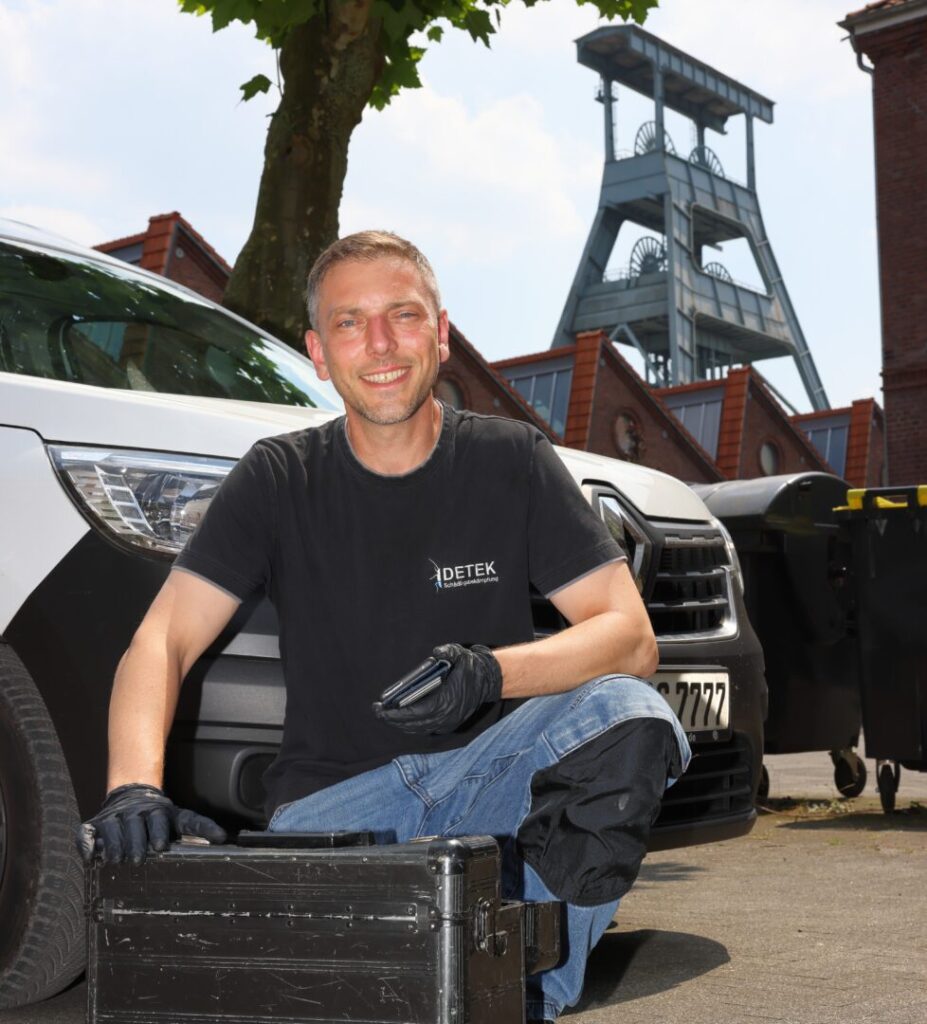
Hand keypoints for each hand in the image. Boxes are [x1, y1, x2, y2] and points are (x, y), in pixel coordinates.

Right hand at [75, 783, 225, 864]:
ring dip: (114, 844)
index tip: (160, 846)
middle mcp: (134, 813)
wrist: (131, 793)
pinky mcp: (94, 825)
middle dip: (136, 843)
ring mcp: (113, 818)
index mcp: (157, 812)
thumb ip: (200, 826)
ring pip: (112, 829)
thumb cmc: (158, 815)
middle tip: (138, 859)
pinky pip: (85, 834)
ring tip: (116, 859)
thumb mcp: (180, 818)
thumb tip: (223, 837)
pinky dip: (86, 844)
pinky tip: (90, 856)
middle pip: (134, 826)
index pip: (158, 820)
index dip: (158, 832)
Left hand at [374, 643, 502, 734]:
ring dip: (401, 724)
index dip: (395, 714)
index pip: (415, 713)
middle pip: (413, 724)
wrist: (489, 680)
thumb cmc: (471, 667)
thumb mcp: (461, 654)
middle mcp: (446, 717)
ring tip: (385, 714)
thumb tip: (437, 653)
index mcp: (446, 702)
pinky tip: (400, 718)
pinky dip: (411, 725)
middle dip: (393, 719)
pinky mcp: (448, 724)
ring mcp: (448, 723)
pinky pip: (425, 729)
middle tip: (378, 710)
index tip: (380, 710)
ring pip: (418, 729)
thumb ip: (448, 652)